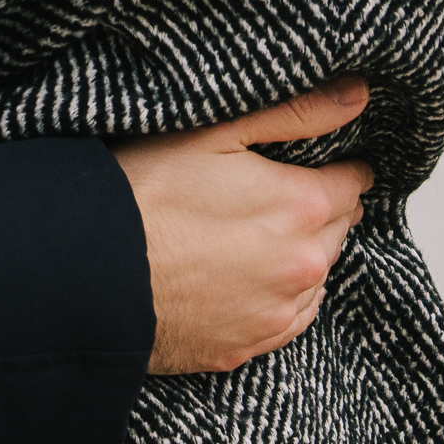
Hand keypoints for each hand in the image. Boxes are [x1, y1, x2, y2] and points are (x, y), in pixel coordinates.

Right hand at [114, 80, 375, 374]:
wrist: (85, 275)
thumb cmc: (139, 196)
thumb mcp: (213, 132)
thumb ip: (294, 113)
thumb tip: (358, 94)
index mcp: (301, 207)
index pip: (352, 184)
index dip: (337, 169)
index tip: (318, 165)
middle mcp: (301, 266)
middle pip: (336, 231)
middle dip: (317, 212)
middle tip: (274, 196)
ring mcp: (273, 313)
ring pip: (314, 277)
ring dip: (299, 257)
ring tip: (253, 238)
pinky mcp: (244, 349)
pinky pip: (288, 321)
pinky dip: (278, 299)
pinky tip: (247, 281)